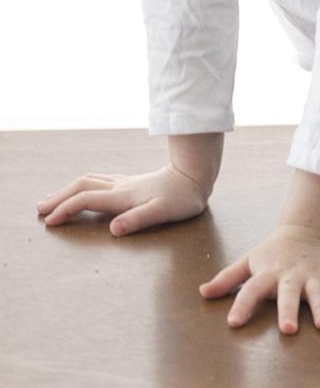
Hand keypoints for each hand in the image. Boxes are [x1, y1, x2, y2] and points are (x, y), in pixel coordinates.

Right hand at [36, 163, 209, 235]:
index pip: (86, 200)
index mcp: (123, 197)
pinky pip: (99, 181)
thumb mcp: (163, 212)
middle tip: (40, 209)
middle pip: (81, 187)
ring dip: (68, 189)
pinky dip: (83, 185)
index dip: (66, 209)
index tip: (49, 221)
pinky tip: (84, 189)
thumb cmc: (182, 198)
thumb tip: (114, 229)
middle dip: (59, 197)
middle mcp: (120, 187)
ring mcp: (124, 182)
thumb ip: (138, 220)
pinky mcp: (131, 182)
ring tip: (54, 198)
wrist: (194, 175)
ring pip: (88, 181)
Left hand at [199, 224, 319, 333]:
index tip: (233, 322)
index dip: (242, 305)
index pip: (252, 289)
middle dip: (288, 310)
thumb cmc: (273, 252)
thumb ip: (227, 278)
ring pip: (318, 293)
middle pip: (288, 294)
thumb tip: (202, 293)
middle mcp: (291, 276)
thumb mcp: (249, 261)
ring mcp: (314, 275)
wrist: (306, 229)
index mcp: (269, 273)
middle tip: (288, 329)